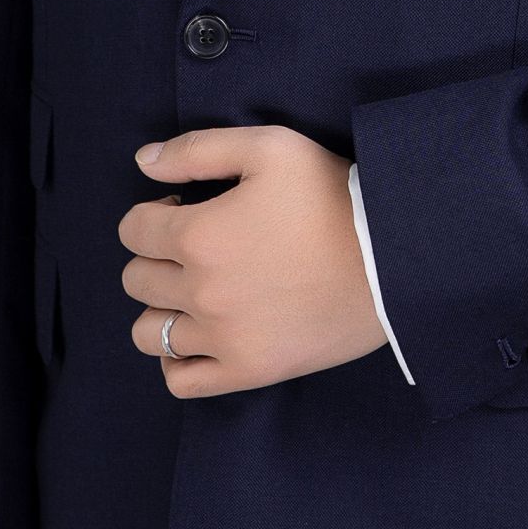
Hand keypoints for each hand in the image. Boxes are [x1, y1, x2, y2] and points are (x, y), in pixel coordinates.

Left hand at [118, 124, 386, 395]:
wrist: (393, 257)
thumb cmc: (332, 195)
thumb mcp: (269, 148)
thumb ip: (197, 149)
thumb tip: (143, 161)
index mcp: (198, 235)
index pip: (133, 231)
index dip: (153, 212)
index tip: (185, 207)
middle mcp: (201, 292)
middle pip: (137, 279)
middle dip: (156, 256)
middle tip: (196, 245)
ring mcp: (223, 338)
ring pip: (149, 333)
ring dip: (161, 308)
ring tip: (195, 292)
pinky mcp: (249, 371)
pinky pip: (180, 380)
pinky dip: (176, 360)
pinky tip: (198, 336)